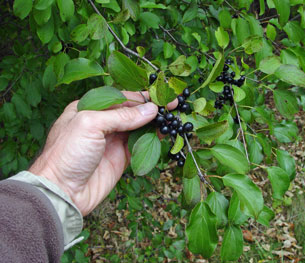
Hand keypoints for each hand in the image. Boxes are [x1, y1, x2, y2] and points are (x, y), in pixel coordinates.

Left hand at [30, 91, 175, 215]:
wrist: (63, 192)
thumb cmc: (67, 153)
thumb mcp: (90, 124)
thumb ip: (121, 116)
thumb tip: (150, 110)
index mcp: (89, 107)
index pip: (120, 97)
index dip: (141, 96)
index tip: (160, 95)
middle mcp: (102, 122)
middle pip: (132, 111)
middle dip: (151, 107)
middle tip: (173, 105)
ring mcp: (112, 140)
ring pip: (138, 127)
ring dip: (155, 122)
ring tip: (173, 117)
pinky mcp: (121, 157)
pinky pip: (141, 144)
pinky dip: (153, 138)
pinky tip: (164, 132)